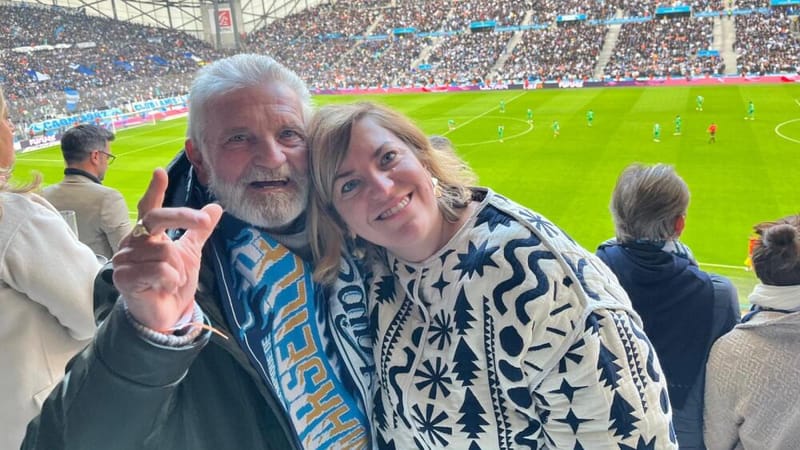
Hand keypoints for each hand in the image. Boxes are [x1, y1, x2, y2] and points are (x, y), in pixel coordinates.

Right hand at [112, 168, 222, 330]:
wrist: (165, 314)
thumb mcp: (190, 253)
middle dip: (184, 217)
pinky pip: (159, 271)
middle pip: (158, 218)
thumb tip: (216, 206)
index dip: (155, 190)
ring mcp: (125, 259)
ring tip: (169, 281)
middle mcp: (132, 241)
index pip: (149, 207)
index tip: (160, 172)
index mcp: (147, 233)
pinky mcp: (123, 278)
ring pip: (165, 251)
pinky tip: (161, 288)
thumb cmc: (172, 282)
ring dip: (177, 269)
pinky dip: (169, 281)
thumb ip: (199, 230)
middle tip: (204, 222)